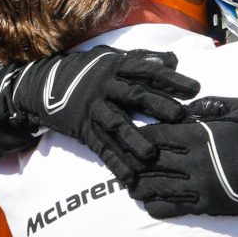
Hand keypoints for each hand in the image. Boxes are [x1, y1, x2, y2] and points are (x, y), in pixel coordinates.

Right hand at [0, 46, 199, 180]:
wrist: (42, 85)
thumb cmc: (85, 70)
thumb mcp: (110, 58)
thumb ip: (142, 60)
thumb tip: (173, 60)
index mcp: (114, 67)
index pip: (147, 71)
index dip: (171, 79)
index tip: (195, 89)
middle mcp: (104, 86)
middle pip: (135, 96)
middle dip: (158, 105)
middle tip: (180, 116)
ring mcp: (92, 109)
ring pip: (117, 125)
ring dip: (135, 140)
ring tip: (153, 155)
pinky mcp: (83, 130)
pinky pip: (101, 148)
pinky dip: (115, 163)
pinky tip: (131, 178)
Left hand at [132, 97, 237, 229]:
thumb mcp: (236, 106)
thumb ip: (207, 105)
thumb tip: (185, 106)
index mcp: (196, 133)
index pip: (154, 135)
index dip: (138, 136)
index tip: (130, 136)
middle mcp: (191, 160)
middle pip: (148, 162)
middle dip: (132, 163)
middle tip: (122, 164)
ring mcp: (197, 185)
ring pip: (155, 187)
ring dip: (139, 186)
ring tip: (131, 186)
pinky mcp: (205, 204)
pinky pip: (173, 207)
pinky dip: (157, 206)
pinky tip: (150, 204)